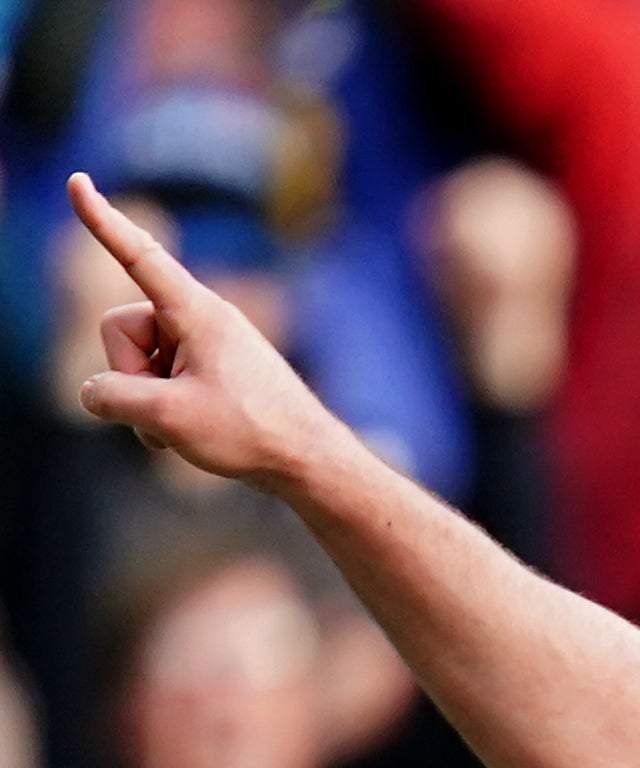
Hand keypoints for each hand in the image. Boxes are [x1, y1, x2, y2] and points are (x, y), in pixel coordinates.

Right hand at [65, 175, 358, 497]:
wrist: (312, 464)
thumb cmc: (251, 434)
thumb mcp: (168, 417)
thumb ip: (112, 396)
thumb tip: (94, 391)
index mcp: (196, 311)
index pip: (138, 256)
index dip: (101, 220)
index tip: (78, 182)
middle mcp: (200, 317)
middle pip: (120, 329)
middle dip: (131, 374)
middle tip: (173, 410)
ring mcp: (204, 343)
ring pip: (137, 361)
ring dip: (148, 398)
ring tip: (191, 425)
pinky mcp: (208, 367)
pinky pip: (159, 380)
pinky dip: (163, 408)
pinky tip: (193, 432)